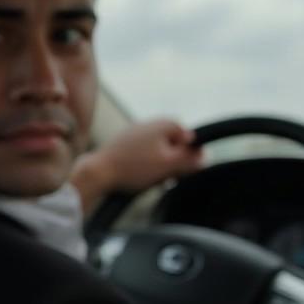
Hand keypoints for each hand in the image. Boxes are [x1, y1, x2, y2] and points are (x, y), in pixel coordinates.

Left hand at [72, 119, 203, 212]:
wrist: (98, 172)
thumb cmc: (134, 167)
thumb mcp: (169, 164)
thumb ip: (189, 159)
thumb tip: (205, 155)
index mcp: (162, 124)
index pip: (187, 135)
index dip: (188, 153)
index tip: (182, 167)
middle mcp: (147, 124)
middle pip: (171, 142)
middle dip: (173, 159)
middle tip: (169, 175)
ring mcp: (133, 133)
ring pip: (156, 149)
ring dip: (159, 164)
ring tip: (154, 179)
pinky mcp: (121, 145)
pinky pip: (141, 154)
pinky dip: (145, 165)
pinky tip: (140, 177)